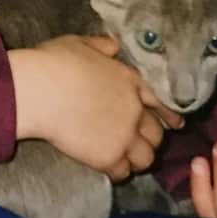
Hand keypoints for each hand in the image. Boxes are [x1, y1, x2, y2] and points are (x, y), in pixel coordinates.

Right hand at [10, 35, 182, 180]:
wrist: (41, 91)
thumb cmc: (56, 63)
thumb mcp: (80, 44)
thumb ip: (101, 46)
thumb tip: (113, 47)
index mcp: (131, 81)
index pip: (161, 103)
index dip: (169, 116)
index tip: (175, 125)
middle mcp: (135, 110)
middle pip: (157, 135)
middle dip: (150, 140)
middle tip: (139, 143)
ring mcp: (124, 135)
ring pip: (146, 158)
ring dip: (138, 160)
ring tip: (127, 161)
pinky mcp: (109, 157)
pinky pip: (123, 173)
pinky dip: (119, 173)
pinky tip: (110, 171)